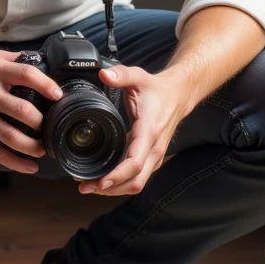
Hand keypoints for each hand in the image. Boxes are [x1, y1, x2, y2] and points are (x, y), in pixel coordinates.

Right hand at [0, 52, 62, 174]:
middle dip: (42, 122)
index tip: (58, 96)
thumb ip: (15, 61)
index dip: (47, 86)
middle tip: (48, 126)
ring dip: (33, 146)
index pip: (27, 75)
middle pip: (24, 110)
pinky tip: (30, 166)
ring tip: (42, 149)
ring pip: (12, 136)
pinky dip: (16, 162)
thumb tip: (43, 62)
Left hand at [77, 64, 190, 197]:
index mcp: (149, 132)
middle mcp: (154, 148)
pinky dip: (121, 184)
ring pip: (137, 183)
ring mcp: (155, 156)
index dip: (117, 175)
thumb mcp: (139, 77)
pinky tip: (104, 180)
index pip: (134, 163)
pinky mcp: (152, 158)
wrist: (179, 95)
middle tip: (85, 187)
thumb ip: (121, 74)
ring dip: (114, 189)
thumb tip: (104, 74)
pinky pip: (138, 178)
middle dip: (110, 188)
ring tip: (90, 186)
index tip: (99, 181)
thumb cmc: (158, 89)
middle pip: (135, 181)